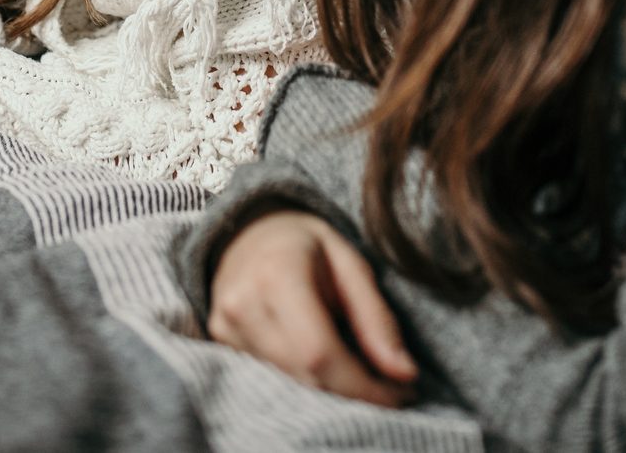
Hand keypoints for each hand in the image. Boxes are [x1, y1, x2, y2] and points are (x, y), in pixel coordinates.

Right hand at [207, 210, 418, 406]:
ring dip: (334, 392)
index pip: (321, 353)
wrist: (247, 232)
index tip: (402, 394)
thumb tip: (404, 374)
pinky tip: (328, 369)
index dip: (364, 386)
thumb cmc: (308, 245)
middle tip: (393, 389)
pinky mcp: (221, 343)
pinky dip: (307, 382)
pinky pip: (272, 380)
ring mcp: (224, 327)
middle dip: (356, 394)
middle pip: (306, 377)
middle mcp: (241, 305)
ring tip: (363, 375)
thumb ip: (376, 318)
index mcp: (277, 274)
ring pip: (290, 385)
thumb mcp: (351, 265)